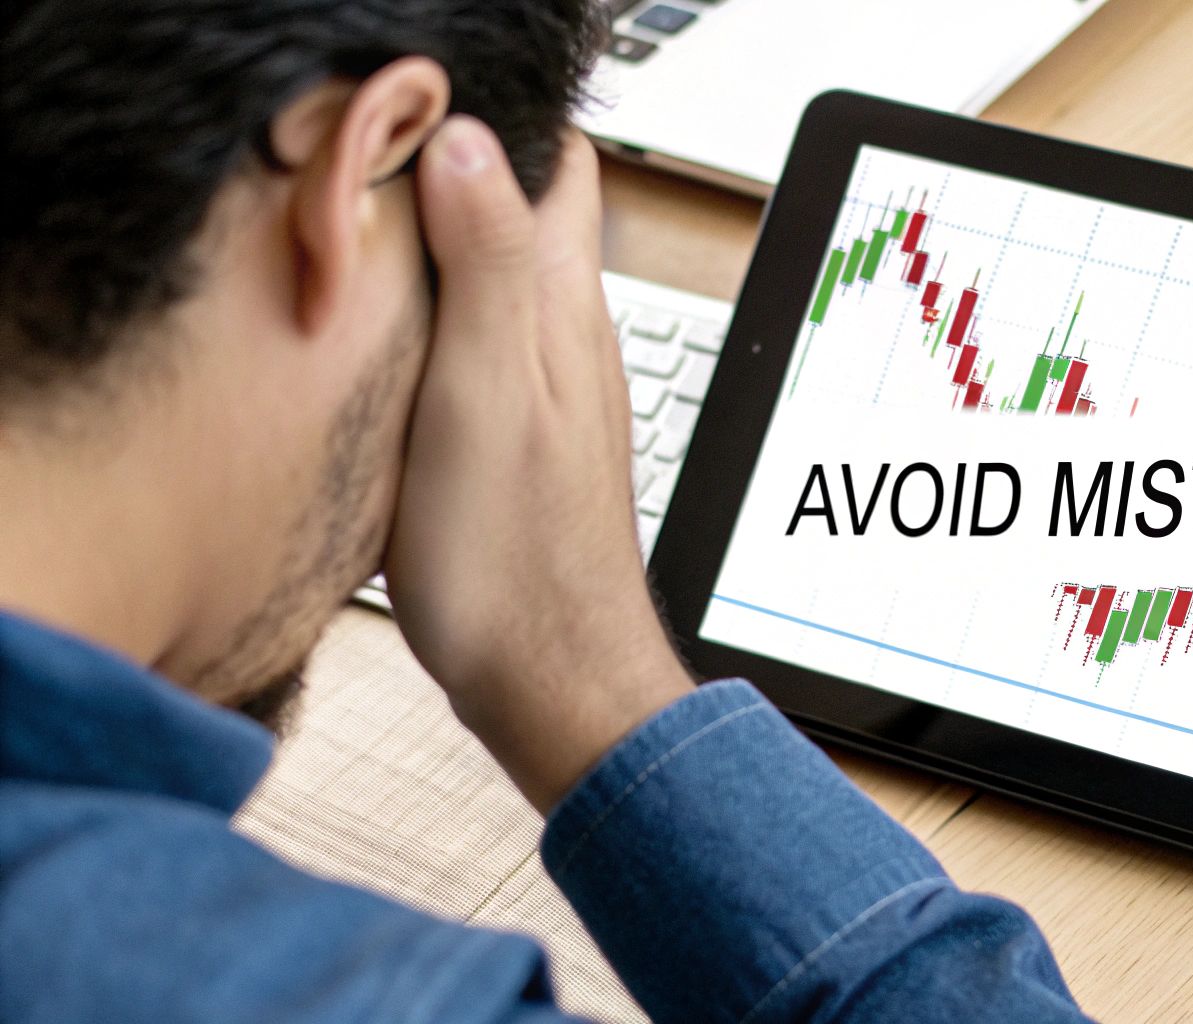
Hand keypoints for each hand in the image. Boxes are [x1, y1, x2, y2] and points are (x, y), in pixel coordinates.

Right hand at [386, 115, 693, 812]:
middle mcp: (570, 340)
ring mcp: (547, 391)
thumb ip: (488, 264)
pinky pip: (480, 348)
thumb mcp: (487, 390)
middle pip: (526, 217)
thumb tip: (475, 141)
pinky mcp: (517, 440)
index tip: (411, 122)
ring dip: (440, 252)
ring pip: (499, 282)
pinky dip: (432, 325)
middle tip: (364, 182)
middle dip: (457, 177)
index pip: (561, 169)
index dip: (496, 125)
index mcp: (566, 310)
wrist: (551, 679)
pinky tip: (383, 352)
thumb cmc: (519, 558)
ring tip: (361, 253)